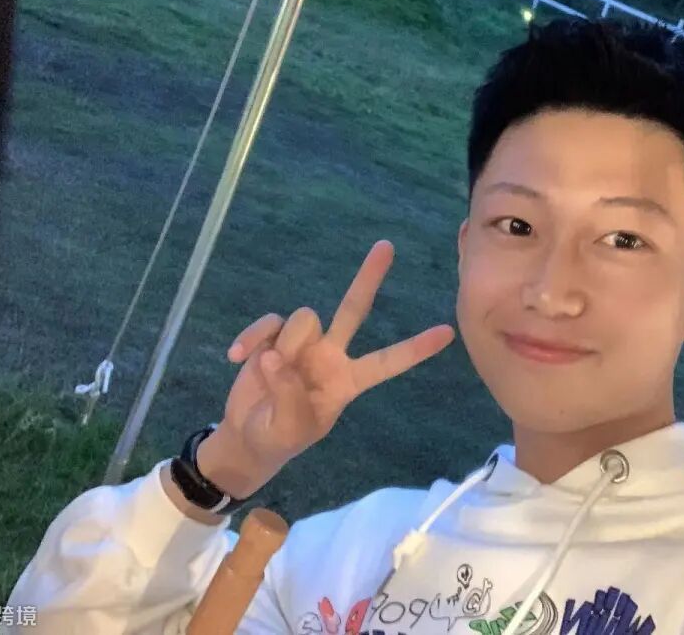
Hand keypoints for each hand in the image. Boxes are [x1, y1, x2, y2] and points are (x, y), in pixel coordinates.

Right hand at [199, 240, 454, 497]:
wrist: (245, 436)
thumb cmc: (278, 437)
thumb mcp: (290, 429)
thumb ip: (289, 395)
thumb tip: (277, 355)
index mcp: (347, 381)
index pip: (388, 362)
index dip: (416, 349)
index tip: (448, 333)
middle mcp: (330, 354)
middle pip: (354, 308)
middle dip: (369, 277)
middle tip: (387, 245)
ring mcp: (302, 343)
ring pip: (304, 318)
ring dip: (284, 344)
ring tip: (265, 372)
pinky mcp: (273, 336)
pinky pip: (269, 322)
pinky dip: (251, 337)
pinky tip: (235, 356)